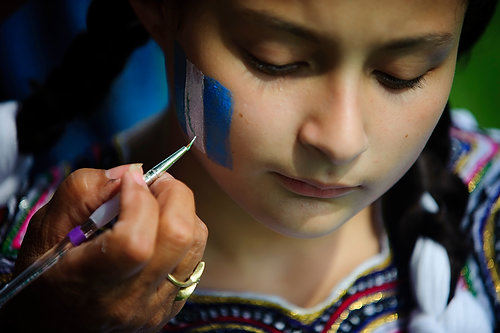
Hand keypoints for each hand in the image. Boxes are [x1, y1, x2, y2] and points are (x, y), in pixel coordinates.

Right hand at [2, 165, 207, 331]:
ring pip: (195, 243)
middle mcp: (129, 300)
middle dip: (173, 193)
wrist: (52, 325)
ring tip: (157, 203)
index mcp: (89, 283)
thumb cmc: (42, 275)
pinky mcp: (170, 307)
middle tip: (154, 182)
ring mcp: (154, 307)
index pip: (135, 242)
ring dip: (183, 211)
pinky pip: (194, 259)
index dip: (139, 200)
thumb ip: (82, 193)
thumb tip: (132, 173)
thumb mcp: (44, 230)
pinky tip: (159, 231)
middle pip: (178, 236)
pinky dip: (184, 233)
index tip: (128, 181)